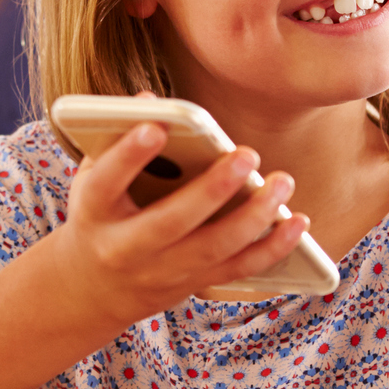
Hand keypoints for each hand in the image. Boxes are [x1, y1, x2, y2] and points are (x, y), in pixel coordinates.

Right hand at [49, 123, 309, 329]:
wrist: (91, 290)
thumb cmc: (99, 214)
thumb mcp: (93, 177)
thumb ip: (117, 139)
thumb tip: (151, 99)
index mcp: (94, 212)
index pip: (105, 183)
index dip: (128, 155)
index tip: (156, 126)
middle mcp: (125, 248)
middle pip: (171, 222)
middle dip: (212, 190)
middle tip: (247, 154)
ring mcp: (161, 271)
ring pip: (212, 248)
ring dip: (254, 217)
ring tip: (283, 182)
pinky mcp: (192, 284)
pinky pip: (238, 269)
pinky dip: (272, 248)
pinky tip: (298, 221)